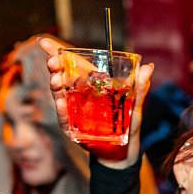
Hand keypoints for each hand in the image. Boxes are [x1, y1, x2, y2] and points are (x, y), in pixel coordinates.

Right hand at [39, 36, 154, 168]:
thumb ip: (139, 86)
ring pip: (60, 95)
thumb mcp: (135, 104)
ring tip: (55, 79)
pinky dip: (62, 111)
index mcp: (90, 83)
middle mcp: (78, 94)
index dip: (57, 52)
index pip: (72, 64)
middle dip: (54, 67)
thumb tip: (148, 67)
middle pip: (62, 76)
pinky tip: (62, 103)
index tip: (44, 42)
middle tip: (52, 61)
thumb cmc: (128, 123)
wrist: (123, 150)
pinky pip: (65, 119)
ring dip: (55, 86)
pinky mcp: (73, 128)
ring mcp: (73, 110)